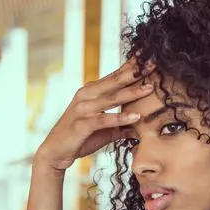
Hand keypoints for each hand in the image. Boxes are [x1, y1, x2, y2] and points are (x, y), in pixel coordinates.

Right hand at [35, 57, 155, 172]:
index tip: (150, 58)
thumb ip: (122, 126)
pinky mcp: (81, 124)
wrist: (55, 151)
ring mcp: (83, 109)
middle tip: (154, 63)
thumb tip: (140, 127)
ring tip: (150, 88)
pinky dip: (120, 118)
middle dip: (135, 72)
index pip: (115, 76)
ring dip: (131, 92)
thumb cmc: (80, 138)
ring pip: (111, 98)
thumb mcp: (105, 130)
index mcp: (92, 92)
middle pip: (115, 81)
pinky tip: (136, 116)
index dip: (132, 67)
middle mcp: (87, 95)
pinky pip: (103, 119)